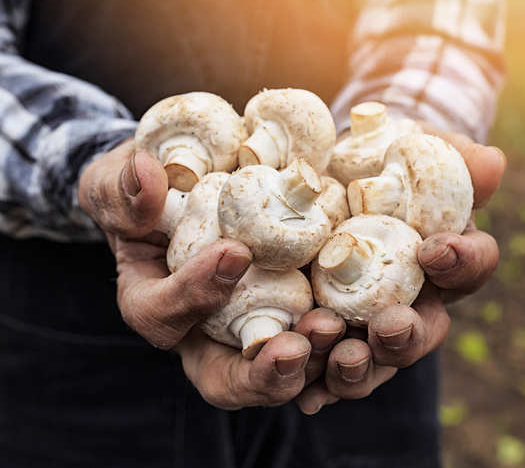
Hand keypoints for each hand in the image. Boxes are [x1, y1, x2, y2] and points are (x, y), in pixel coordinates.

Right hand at [79, 140, 345, 407]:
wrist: (197, 188)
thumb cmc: (151, 195)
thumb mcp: (121, 185)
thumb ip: (124, 187)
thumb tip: (145, 175)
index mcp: (156, 303)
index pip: (163, 315)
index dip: (194, 293)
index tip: (234, 252)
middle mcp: (206, 331)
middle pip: (228, 379)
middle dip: (261, 373)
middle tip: (294, 348)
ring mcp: (254, 327)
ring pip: (280, 371)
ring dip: (312, 360)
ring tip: (335, 330)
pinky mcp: (296, 311)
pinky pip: (319, 342)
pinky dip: (343, 341)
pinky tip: (372, 321)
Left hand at [295, 126, 505, 413]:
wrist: (332, 174)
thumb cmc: (385, 159)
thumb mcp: (416, 148)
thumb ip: (452, 158)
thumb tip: (493, 163)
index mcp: (444, 258)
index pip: (470, 266)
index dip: (461, 262)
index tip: (435, 249)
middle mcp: (413, 300)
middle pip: (424, 332)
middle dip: (408, 335)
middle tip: (389, 327)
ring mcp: (369, 323)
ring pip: (376, 360)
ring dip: (362, 367)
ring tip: (343, 358)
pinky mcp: (328, 333)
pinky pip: (325, 367)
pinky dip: (318, 383)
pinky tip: (307, 396)